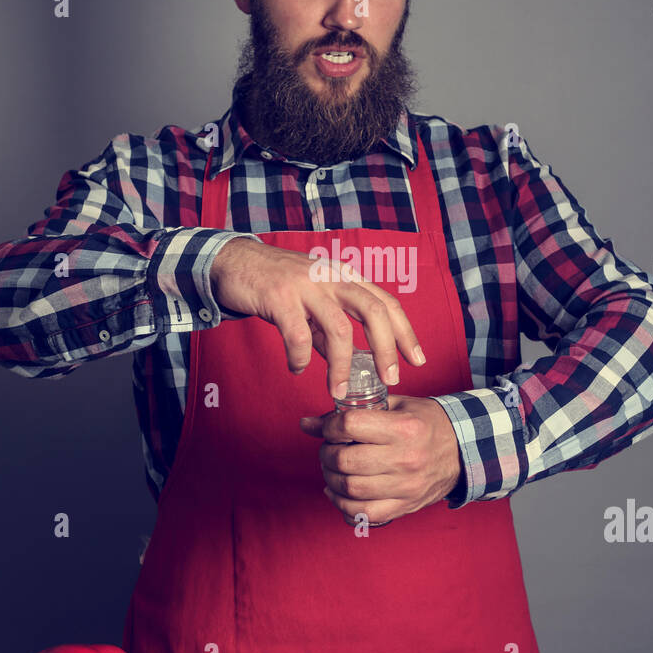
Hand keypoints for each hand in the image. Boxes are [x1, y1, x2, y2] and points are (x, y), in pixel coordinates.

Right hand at [210, 238, 424, 397]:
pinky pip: (298, 335)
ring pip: (338, 328)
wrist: (234, 261)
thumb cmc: (276, 284)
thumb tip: (346, 362)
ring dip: (341, 365)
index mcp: (344, 277)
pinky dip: (301, 358)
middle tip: (390, 379)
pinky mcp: (279, 297)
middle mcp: (331, 277)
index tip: (418, 361)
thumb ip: (328, 330)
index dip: (405, 332)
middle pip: (373, 311)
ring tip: (337, 390)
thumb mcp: (311, 303)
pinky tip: (297, 368)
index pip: (386, 303)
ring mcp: (306, 285)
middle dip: (386, 349)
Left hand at [299, 394, 461, 525]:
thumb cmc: (426, 423)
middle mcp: (405, 458)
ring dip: (331, 478)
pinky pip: (364, 514)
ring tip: (332, 469)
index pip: (350, 425)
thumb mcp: (395, 406)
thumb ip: (353, 412)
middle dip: (327, 453)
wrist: (463, 450)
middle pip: (346, 460)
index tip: (328, 428)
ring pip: (350, 488)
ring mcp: (406, 486)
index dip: (329, 426)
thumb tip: (307, 423)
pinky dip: (342, 505)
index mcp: (404, 428)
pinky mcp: (405, 506)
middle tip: (329, 449)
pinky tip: (339, 493)